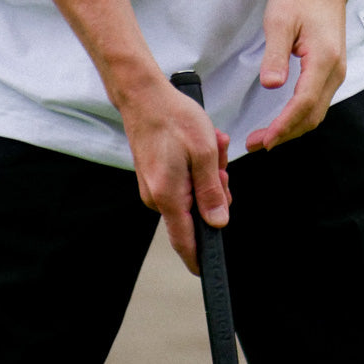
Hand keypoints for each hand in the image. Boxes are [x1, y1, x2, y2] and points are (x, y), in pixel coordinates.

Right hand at [121, 77, 231, 274]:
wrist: (143, 94)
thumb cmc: (173, 117)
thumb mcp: (204, 151)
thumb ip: (212, 191)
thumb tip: (218, 222)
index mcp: (168, 196)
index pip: (185, 242)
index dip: (200, 258)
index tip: (210, 269)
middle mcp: (156, 197)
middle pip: (195, 212)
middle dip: (215, 188)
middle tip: (220, 161)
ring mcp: (153, 185)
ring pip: (191, 192)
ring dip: (207, 171)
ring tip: (210, 143)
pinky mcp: (153, 174)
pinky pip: (182, 180)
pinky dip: (195, 164)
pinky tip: (199, 142)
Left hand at [245, 0, 349, 152]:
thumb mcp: (280, 20)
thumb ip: (276, 54)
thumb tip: (271, 85)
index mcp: (323, 59)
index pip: (303, 104)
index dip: (282, 126)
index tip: (262, 140)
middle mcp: (335, 70)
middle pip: (312, 115)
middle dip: (285, 134)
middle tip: (256, 143)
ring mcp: (336, 71)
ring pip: (317, 112)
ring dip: (293, 127)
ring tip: (266, 136)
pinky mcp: (332, 69)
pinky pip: (318, 101)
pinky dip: (300, 116)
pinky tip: (283, 118)